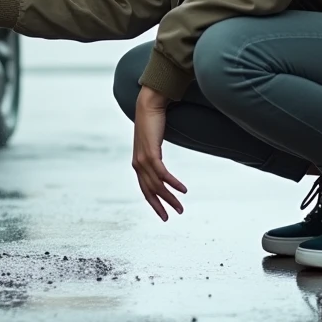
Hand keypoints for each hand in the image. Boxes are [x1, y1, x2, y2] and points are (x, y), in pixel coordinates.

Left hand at [132, 86, 186, 220]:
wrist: (148, 105)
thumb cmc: (151, 123)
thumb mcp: (152, 143)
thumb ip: (154, 154)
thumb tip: (159, 160)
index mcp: (138, 163)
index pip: (144, 189)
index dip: (153, 202)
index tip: (163, 214)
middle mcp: (138, 164)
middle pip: (149, 191)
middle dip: (161, 206)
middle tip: (171, 216)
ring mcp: (143, 159)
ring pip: (156, 185)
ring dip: (170, 197)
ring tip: (181, 207)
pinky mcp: (150, 153)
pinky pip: (162, 174)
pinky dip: (172, 183)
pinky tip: (182, 190)